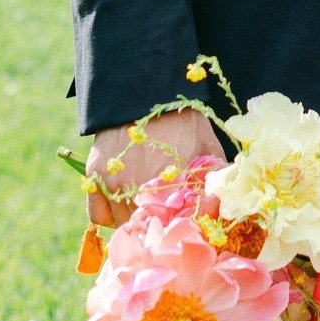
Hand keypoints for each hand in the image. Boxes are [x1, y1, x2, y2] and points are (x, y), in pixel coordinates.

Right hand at [84, 107, 219, 226]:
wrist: (145, 93)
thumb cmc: (182, 119)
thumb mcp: (207, 144)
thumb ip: (217, 176)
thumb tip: (224, 205)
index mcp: (173, 181)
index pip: (173, 225)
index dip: (175, 227)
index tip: (177, 224)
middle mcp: (141, 186)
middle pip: (147, 227)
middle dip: (155, 223)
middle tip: (160, 212)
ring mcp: (115, 183)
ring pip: (123, 223)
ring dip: (132, 218)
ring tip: (142, 201)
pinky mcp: (95, 177)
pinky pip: (99, 216)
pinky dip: (109, 214)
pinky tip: (121, 201)